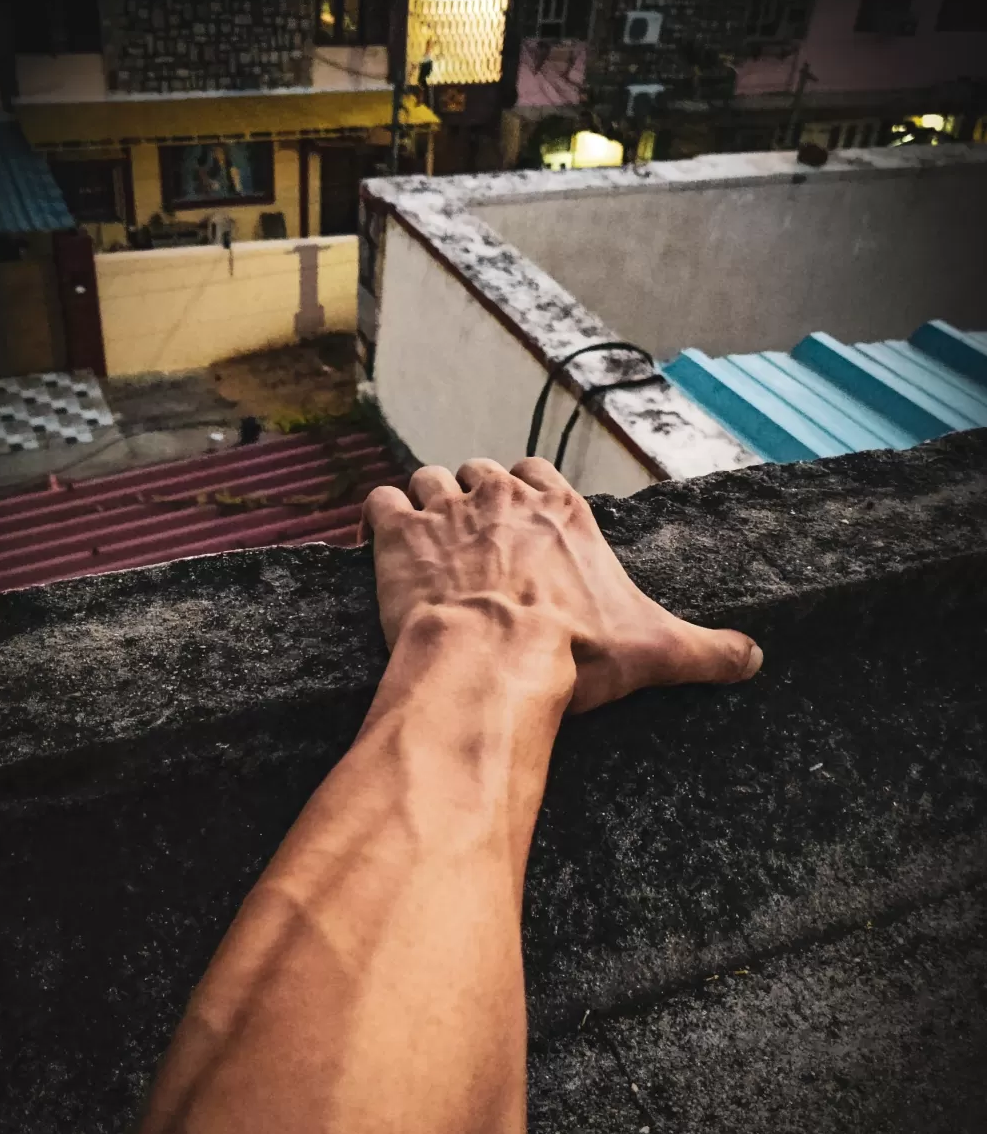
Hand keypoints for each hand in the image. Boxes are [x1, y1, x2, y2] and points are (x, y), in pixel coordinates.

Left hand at [361, 458, 761, 715]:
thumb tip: (756, 660)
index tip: (522, 522)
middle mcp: (504, 497)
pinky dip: (377, 521)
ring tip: (425, 542)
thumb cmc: (576, 652)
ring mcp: (448, 509)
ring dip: (424, 503)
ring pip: (428, 479)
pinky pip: (379, 503)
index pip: (541, 477)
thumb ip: (709, 650)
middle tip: (471, 543)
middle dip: (474, 499)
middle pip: (481, 474)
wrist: (496, 660)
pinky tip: (380, 546)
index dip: (527, 496)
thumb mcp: (658, 650)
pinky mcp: (400, 534)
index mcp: (562, 513)